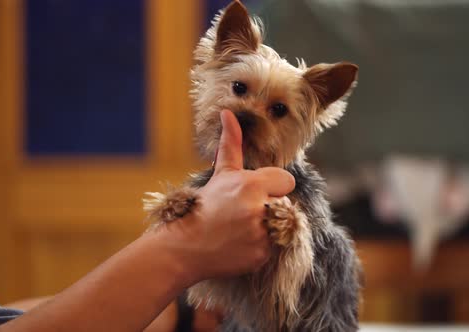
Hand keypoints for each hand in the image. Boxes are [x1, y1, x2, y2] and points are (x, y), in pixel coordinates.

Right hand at [164, 110, 295, 283]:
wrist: (182, 248)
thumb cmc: (201, 207)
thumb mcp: (220, 174)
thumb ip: (231, 145)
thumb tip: (228, 113)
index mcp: (251, 185)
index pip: (286, 181)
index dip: (272, 187)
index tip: (253, 194)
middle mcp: (259, 208)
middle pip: (284, 204)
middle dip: (267, 208)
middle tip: (240, 215)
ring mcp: (261, 235)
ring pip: (280, 226)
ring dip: (265, 228)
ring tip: (239, 231)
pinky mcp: (261, 256)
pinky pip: (273, 248)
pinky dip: (259, 248)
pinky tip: (238, 245)